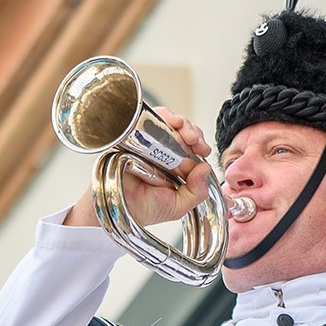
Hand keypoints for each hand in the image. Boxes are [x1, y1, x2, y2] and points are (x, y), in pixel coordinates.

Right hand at [65, 110, 214, 230]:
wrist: (119, 209)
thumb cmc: (144, 209)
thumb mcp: (179, 206)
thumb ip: (198, 192)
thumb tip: (206, 169)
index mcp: (176, 166)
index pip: (192, 148)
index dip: (200, 145)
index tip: (203, 150)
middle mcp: (163, 152)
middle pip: (182, 131)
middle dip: (193, 132)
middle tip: (196, 142)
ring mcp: (148, 142)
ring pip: (169, 122)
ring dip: (182, 124)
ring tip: (186, 134)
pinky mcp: (133, 135)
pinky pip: (149, 118)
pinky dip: (163, 116)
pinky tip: (172, 124)